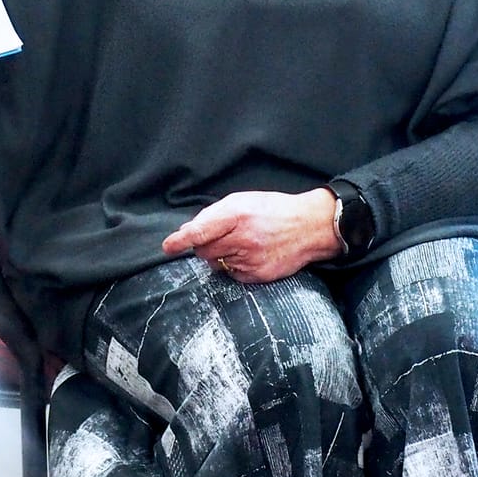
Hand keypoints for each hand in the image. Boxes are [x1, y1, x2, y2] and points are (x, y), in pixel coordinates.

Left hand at [161, 188, 341, 284]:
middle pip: (204, 250)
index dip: (181, 240)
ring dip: (220, 255)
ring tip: (242, 243)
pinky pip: (231, 274)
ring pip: (216, 263)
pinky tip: (250, 255)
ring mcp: (250, 259)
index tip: (168, 247)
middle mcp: (242, 238)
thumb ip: (213, 215)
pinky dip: (234, 266)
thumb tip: (187, 231)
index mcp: (237, 214)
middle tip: (222, 236)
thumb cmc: (274, 210)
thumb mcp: (244, 201)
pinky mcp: (257, 275)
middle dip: (205, 245)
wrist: (309, 227)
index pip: (201, 231)